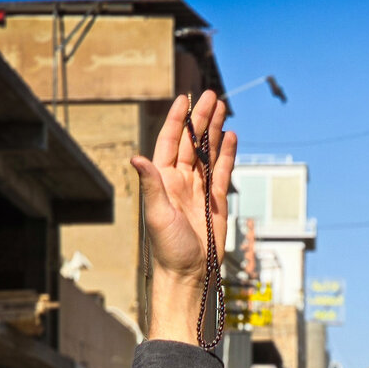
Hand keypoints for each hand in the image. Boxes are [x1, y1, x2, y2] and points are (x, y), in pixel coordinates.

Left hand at [131, 91, 236, 342]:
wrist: (190, 273)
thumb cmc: (169, 249)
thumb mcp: (157, 215)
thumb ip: (151, 184)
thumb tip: (137, 157)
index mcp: (163, 181)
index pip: (169, 142)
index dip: (178, 120)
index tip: (185, 98)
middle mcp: (180, 181)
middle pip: (191, 142)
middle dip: (201, 118)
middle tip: (212, 95)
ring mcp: (199, 190)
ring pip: (208, 153)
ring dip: (215, 131)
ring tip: (224, 108)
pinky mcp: (215, 202)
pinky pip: (221, 172)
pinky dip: (227, 154)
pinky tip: (231, 138)